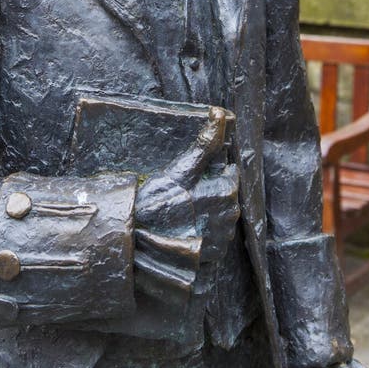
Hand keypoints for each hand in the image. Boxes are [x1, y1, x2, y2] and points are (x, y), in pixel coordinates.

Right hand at [134, 109, 239, 300]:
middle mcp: (227, 216)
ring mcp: (220, 237)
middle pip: (227, 197)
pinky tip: (188, 227)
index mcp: (223, 191)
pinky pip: (215, 238)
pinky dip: (206, 231)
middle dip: (215, 192)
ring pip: (223, 218)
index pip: (230, 176)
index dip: (216, 173)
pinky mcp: (212, 254)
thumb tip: (218, 113)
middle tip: (190, 192)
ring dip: (212, 212)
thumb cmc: (156, 200)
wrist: (138, 239)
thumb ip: (204, 143)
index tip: (200, 173)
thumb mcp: (180, 168)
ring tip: (187, 210)